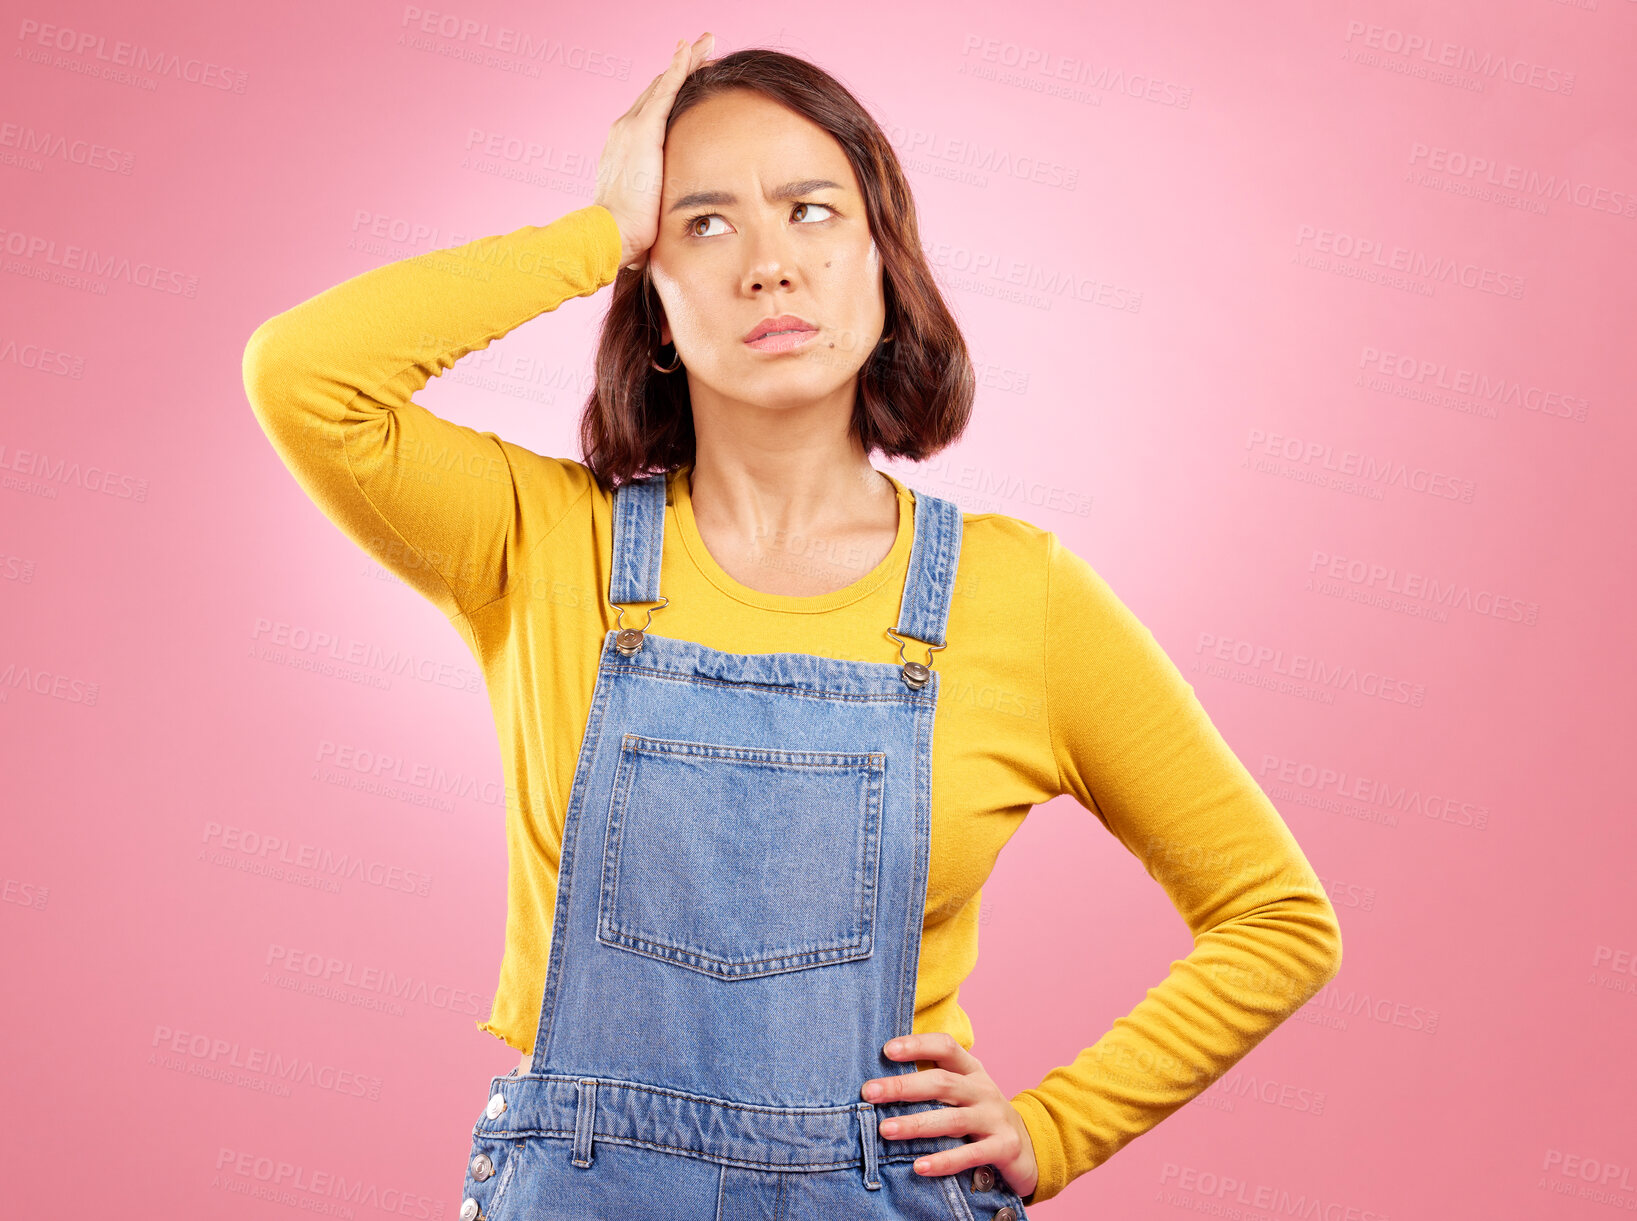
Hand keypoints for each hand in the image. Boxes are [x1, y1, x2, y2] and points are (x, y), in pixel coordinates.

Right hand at [592, 32, 715, 270]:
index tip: (686, 77)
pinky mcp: (644, 130)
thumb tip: (662, 223)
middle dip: (681, 68)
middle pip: (658, 90)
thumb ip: (653, 203)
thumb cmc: (624, 233)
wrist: (609, 233)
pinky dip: (680, 68)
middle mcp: (624, 129)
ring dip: (687, 61)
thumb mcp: (642, 211)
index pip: (652, 112)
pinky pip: (666, 90)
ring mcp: (632, 127)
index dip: (669, 92)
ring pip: (665, 84)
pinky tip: (693, 51)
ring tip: (707, 42)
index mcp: (625, 147)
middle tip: (701, 48)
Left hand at [860, 1032, 1038, 1199]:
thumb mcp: (963, 1092)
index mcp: (972, 1071)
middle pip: (942, 1082)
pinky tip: (919, 1166)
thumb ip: (932, 1084)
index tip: (887, 1050)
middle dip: (903, 1086)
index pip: (945, 1047)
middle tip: (869, 1092)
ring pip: (952, 1119)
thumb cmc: (980, 1115)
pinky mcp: (1004, 1147)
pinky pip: (970, 1154)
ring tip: (885, 1129)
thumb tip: (881, 1082)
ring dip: (916, 1124)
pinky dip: (944, 1161)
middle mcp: (983, 1090)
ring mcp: (995, 1118)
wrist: (1029, 1147)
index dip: (917, 1045)